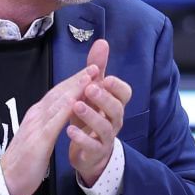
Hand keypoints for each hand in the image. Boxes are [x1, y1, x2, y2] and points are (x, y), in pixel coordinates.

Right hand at [1, 60, 101, 194]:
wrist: (7, 180)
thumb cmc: (25, 160)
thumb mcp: (39, 137)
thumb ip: (48, 124)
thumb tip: (59, 112)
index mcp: (37, 115)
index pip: (57, 94)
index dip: (74, 82)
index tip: (89, 71)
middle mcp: (36, 116)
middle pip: (59, 93)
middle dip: (77, 79)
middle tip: (94, 66)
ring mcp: (36, 126)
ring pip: (57, 103)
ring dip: (74, 88)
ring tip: (90, 76)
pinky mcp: (38, 141)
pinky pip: (53, 122)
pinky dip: (65, 109)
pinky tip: (76, 101)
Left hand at [66, 38, 132, 186]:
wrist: (89, 152)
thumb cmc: (91, 117)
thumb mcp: (93, 92)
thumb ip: (97, 69)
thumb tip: (102, 42)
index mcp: (114, 104)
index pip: (125, 94)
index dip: (117, 86)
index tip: (106, 78)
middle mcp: (114, 120)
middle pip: (117, 109)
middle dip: (104, 98)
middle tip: (90, 88)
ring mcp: (106, 137)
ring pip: (105, 127)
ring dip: (91, 115)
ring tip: (76, 106)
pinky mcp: (96, 152)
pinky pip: (92, 146)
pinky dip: (81, 138)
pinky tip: (69, 130)